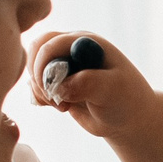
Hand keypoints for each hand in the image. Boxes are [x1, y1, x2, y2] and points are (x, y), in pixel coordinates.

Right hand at [25, 31, 155, 140]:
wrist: (129, 118)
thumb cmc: (126, 100)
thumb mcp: (113, 89)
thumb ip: (87, 83)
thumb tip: (59, 86)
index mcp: (86, 42)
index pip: (51, 42)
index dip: (44, 65)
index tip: (51, 89)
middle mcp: (72, 49)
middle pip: (36, 50)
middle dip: (38, 76)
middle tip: (53, 98)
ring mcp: (64, 65)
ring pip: (33, 69)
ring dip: (41, 90)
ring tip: (63, 105)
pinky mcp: (58, 82)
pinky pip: (35, 84)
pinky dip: (40, 97)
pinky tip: (61, 107)